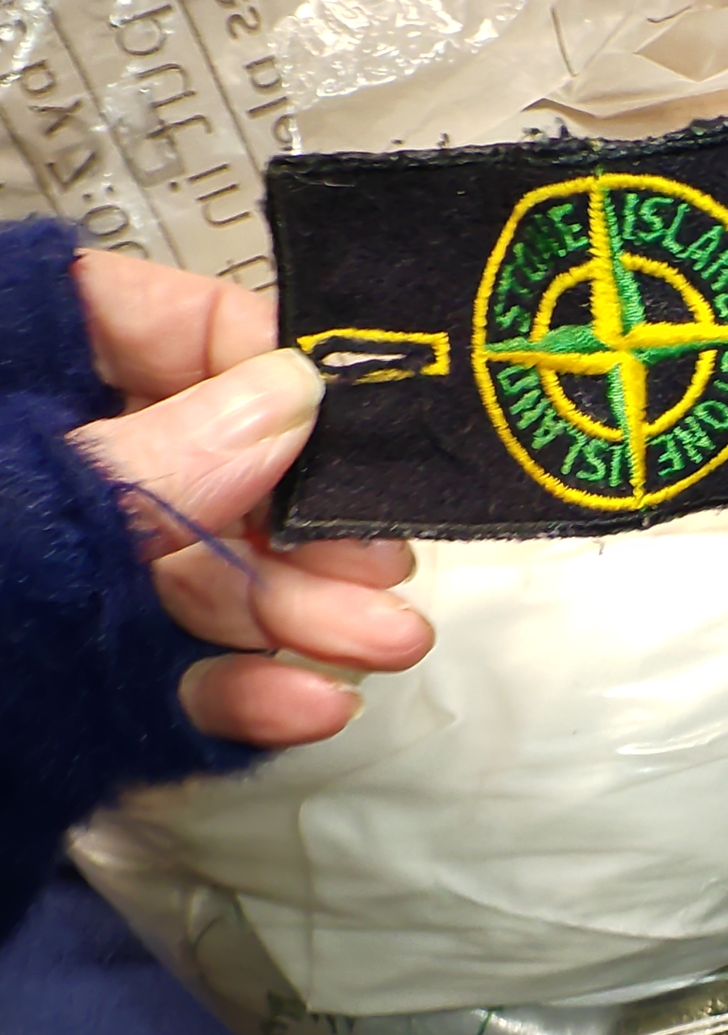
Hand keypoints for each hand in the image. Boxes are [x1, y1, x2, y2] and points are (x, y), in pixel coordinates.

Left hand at [67, 250, 433, 746]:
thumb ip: (161, 455)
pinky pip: (165, 667)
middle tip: (382, 565)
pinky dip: (235, 694)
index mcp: (21, 376)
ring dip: (298, 619)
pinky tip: (302, 710)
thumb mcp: (33, 501)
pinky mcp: (75, 663)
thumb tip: (297, 393)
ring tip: (384, 648)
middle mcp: (61, 466)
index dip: (264, 362)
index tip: (347, 415)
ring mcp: (70, 570)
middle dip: (305, 530)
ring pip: (202, 576)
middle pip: (213, 469)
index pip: (162, 324)